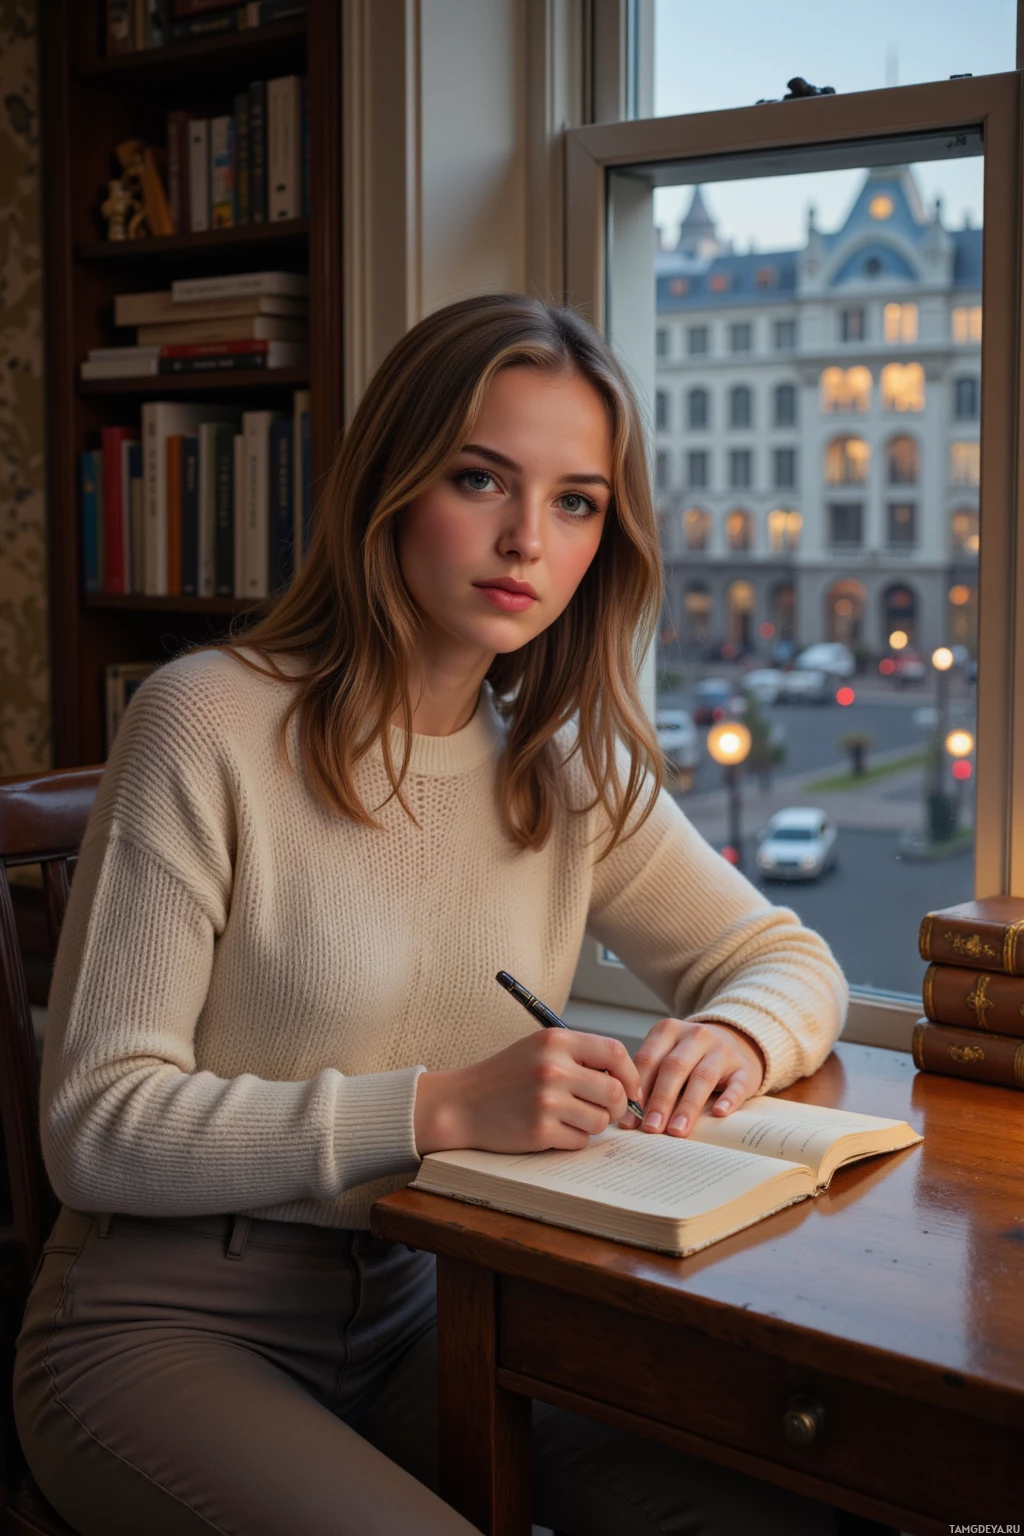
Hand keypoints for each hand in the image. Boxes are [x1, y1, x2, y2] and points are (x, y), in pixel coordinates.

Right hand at [414, 1030, 642, 1154]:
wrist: (463, 1103)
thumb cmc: (507, 1077)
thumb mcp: (540, 1049)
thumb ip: (580, 1057)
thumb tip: (628, 1080)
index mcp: (555, 1040)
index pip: (614, 1052)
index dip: (630, 1074)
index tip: (630, 1089)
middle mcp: (552, 1067)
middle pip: (614, 1092)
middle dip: (618, 1107)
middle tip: (607, 1112)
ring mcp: (546, 1100)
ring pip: (600, 1121)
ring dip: (591, 1124)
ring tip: (568, 1118)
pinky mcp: (540, 1130)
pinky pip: (579, 1140)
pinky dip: (571, 1139)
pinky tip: (550, 1129)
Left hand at [622, 1018, 765, 1137]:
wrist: (736, 1041)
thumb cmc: (690, 1057)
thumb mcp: (667, 1055)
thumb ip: (649, 1079)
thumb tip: (629, 1119)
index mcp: (668, 1030)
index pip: (648, 1059)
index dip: (637, 1089)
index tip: (630, 1118)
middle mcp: (695, 1036)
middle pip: (674, 1068)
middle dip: (660, 1100)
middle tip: (651, 1128)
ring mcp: (722, 1050)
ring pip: (703, 1077)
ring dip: (688, 1106)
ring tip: (677, 1130)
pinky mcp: (744, 1069)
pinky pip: (737, 1084)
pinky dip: (728, 1099)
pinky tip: (719, 1114)